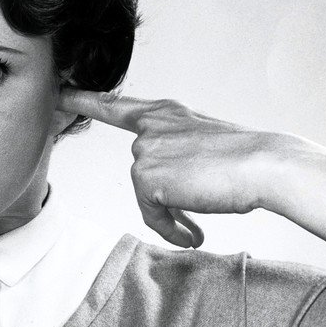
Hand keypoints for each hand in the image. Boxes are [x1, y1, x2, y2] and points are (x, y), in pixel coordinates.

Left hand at [58, 89, 275, 248]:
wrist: (264, 165)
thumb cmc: (245, 157)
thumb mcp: (203, 141)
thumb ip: (174, 153)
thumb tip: (160, 188)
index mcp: (165, 112)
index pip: (116, 106)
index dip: (86, 100)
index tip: (61, 92)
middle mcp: (150, 126)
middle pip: (143, 173)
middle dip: (166, 197)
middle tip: (199, 203)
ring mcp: (146, 149)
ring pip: (147, 196)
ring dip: (171, 215)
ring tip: (199, 223)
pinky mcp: (145, 176)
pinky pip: (151, 215)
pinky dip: (170, 228)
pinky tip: (192, 234)